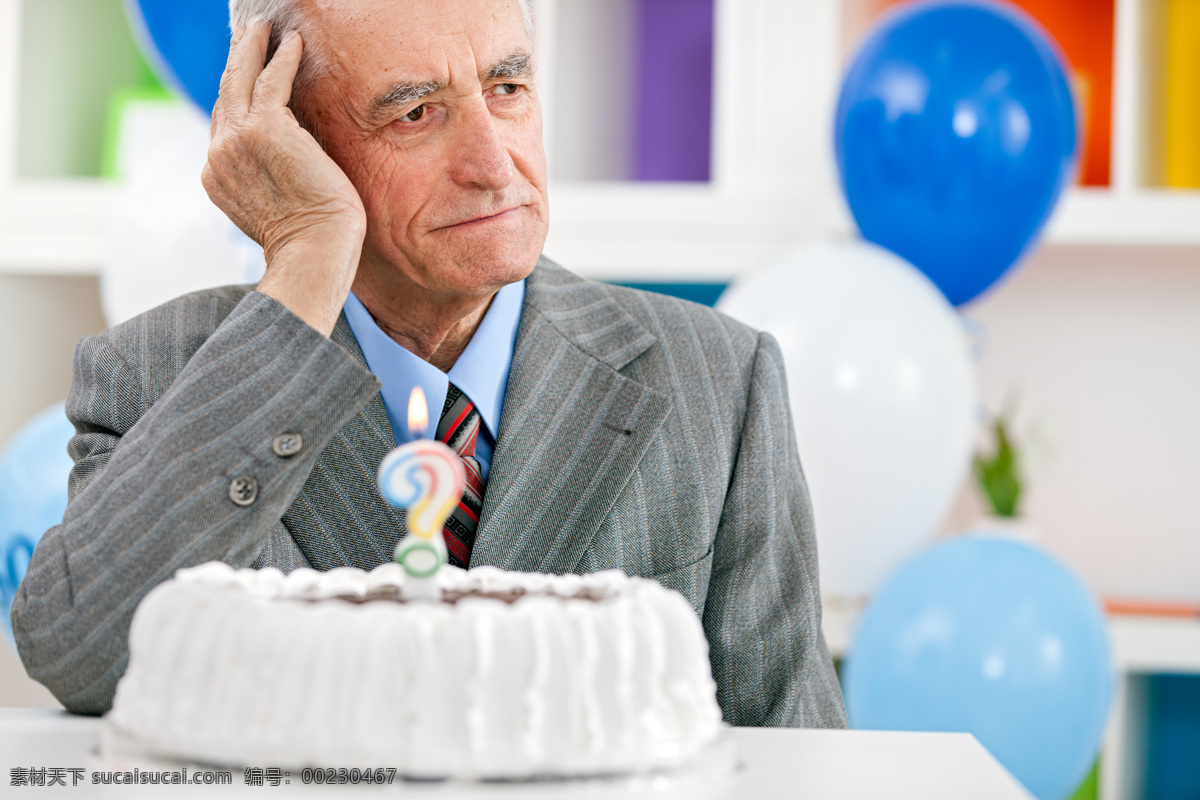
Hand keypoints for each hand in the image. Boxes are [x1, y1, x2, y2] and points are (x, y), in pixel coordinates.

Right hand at [202, 22, 365, 335]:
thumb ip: (267, 183)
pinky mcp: (266, 129)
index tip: (243, 72)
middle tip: (248, 34)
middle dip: (236, 61)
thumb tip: (285, 168)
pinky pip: (272, 81)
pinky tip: (293, 44)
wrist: (314, 252)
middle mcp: (219, 155)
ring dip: (253, 49)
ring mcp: (237, 140)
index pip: (223, 123)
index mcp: (217, 177)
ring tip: (265, 28)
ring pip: (241, 79)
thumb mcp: (276, 210)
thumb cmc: (310, 242)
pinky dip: (282, 59)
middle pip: (225, 94)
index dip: (233, 94)